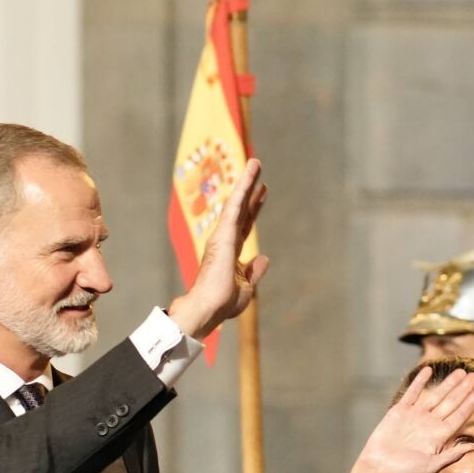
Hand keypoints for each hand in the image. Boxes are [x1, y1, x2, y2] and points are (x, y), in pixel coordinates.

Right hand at [169, 159, 269, 339]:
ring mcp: (222, 236)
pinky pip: (234, 208)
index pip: (245, 224)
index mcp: (231, 252)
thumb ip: (255, 270)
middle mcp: (225, 240)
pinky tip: (250, 176)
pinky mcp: (222, 235)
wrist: (209, 309)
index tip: (263, 193)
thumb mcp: (247, 287)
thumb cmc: (222, 304)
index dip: (254, 208)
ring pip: (237, 203)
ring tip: (256, 162)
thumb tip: (264, 257)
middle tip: (258, 169)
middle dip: (251, 190)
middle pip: (242, 209)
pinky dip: (242, 191)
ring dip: (246, 182)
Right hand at [355, 365, 473, 472]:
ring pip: (435, 395)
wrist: (379, 466)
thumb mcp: (432, 465)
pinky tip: (428, 370)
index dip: (471, 403)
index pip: (460, 416)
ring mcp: (415, 416)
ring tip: (460, 372)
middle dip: (463, 389)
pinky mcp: (400, 411)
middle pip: (451, 402)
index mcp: (439, 436)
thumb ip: (452, 455)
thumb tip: (473, 447)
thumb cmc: (405, 471)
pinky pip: (412, 393)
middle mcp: (430, 423)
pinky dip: (419, 381)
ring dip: (447, 383)